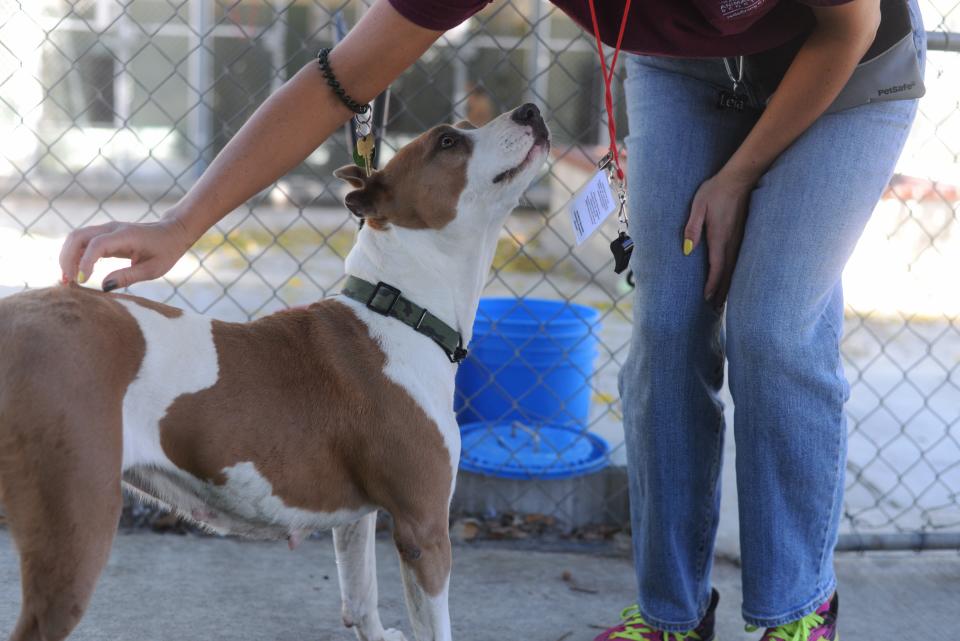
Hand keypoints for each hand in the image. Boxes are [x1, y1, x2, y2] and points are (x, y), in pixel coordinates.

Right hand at [58, 213, 194, 290]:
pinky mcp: (104, 235)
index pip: (97, 244)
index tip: (83, 281)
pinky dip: (73, 256)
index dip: (86, 262)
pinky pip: (82, 243)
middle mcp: (112, 228)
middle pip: (78, 237)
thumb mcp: (153, 269)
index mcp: (126, 235)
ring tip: (67, 281)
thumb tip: (104, 287)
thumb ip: (129, 277)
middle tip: (69, 282)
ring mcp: (106, 230)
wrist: (172, 232)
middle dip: (68, 259)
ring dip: (67, 258)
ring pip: (76, 238)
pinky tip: (74, 274)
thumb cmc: (166, 251)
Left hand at [683, 170, 754, 307]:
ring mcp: (739, 238)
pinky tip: (733, 278)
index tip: (706, 299)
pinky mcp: (743, 234)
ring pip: (735, 268)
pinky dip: (735, 273)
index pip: (716, 267)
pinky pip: (739, 259)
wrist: (739, 177)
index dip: (712, 285)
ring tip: (724, 300)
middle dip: (721, 291)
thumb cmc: (715, 190)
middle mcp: (731, 241)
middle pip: (727, 273)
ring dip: (729, 285)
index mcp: (719, 237)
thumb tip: (687, 249)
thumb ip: (692, 227)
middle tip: (715, 308)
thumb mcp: (698, 206)